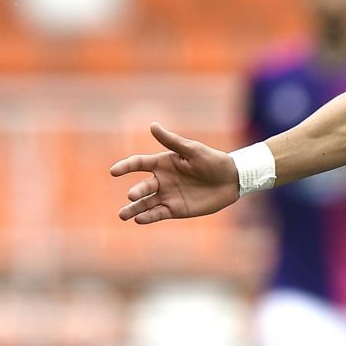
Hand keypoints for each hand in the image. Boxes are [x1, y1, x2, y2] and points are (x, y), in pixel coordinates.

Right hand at [110, 123, 240, 223]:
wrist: (231, 180)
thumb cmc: (213, 161)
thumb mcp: (193, 150)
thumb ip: (172, 141)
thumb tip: (152, 125)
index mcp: (163, 163)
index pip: (139, 163)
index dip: (126, 167)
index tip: (114, 171)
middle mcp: (161, 180)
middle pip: (143, 187)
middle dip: (136, 192)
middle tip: (131, 196)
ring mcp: (167, 196)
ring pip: (145, 203)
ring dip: (133, 209)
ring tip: (123, 215)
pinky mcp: (175, 209)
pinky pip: (158, 213)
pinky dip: (148, 217)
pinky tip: (139, 220)